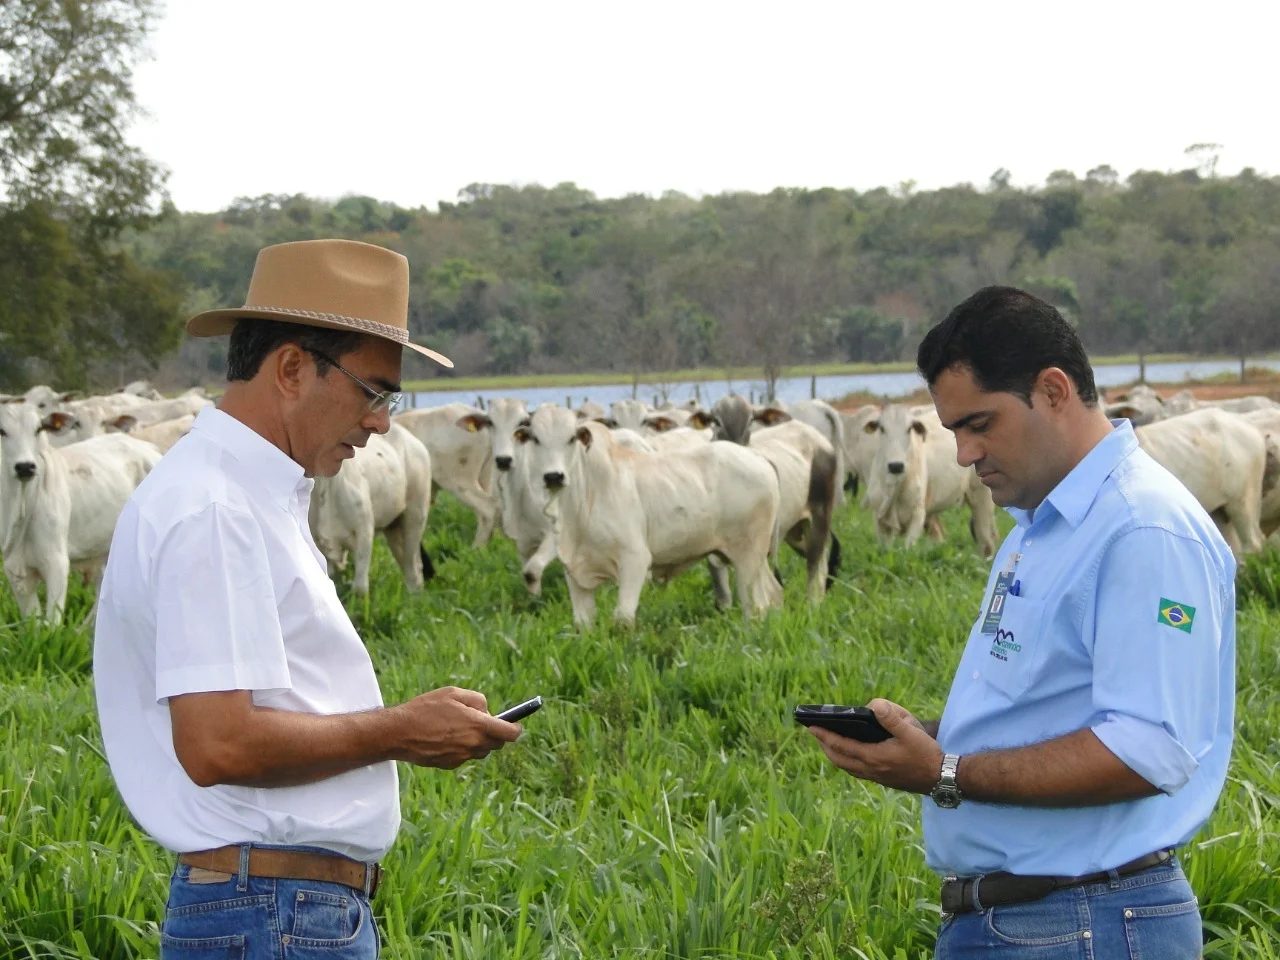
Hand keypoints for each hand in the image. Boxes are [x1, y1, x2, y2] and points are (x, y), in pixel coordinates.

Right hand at [391, 686, 521, 768]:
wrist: (399, 733)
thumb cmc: (426, 709)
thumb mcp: (453, 693)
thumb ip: (477, 700)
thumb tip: (487, 711)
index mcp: (478, 726)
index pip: (510, 734)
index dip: (516, 729)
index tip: (516, 725)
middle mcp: (474, 745)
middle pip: (496, 744)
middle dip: (494, 733)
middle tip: (480, 721)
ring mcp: (462, 757)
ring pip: (480, 751)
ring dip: (477, 741)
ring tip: (459, 727)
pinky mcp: (451, 765)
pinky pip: (464, 756)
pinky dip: (462, 748)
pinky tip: (446, 737)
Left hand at [806, 697, 942, 794]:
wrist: (941, 779)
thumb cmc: (926, 754)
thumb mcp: (911, 732)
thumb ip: (892, 718)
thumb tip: (873, 704)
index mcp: (873, 757)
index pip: (840, 746)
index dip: (824, 736)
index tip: (810, 727)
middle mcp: (871, 770)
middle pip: (838, 759)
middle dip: (825, 745)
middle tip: (815, 733)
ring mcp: (876, 777)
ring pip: (847, 766)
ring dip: (834, 754)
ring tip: (828, 742)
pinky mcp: (883, 780)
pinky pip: (857, 771)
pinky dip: (847, 761)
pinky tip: (851, 754)